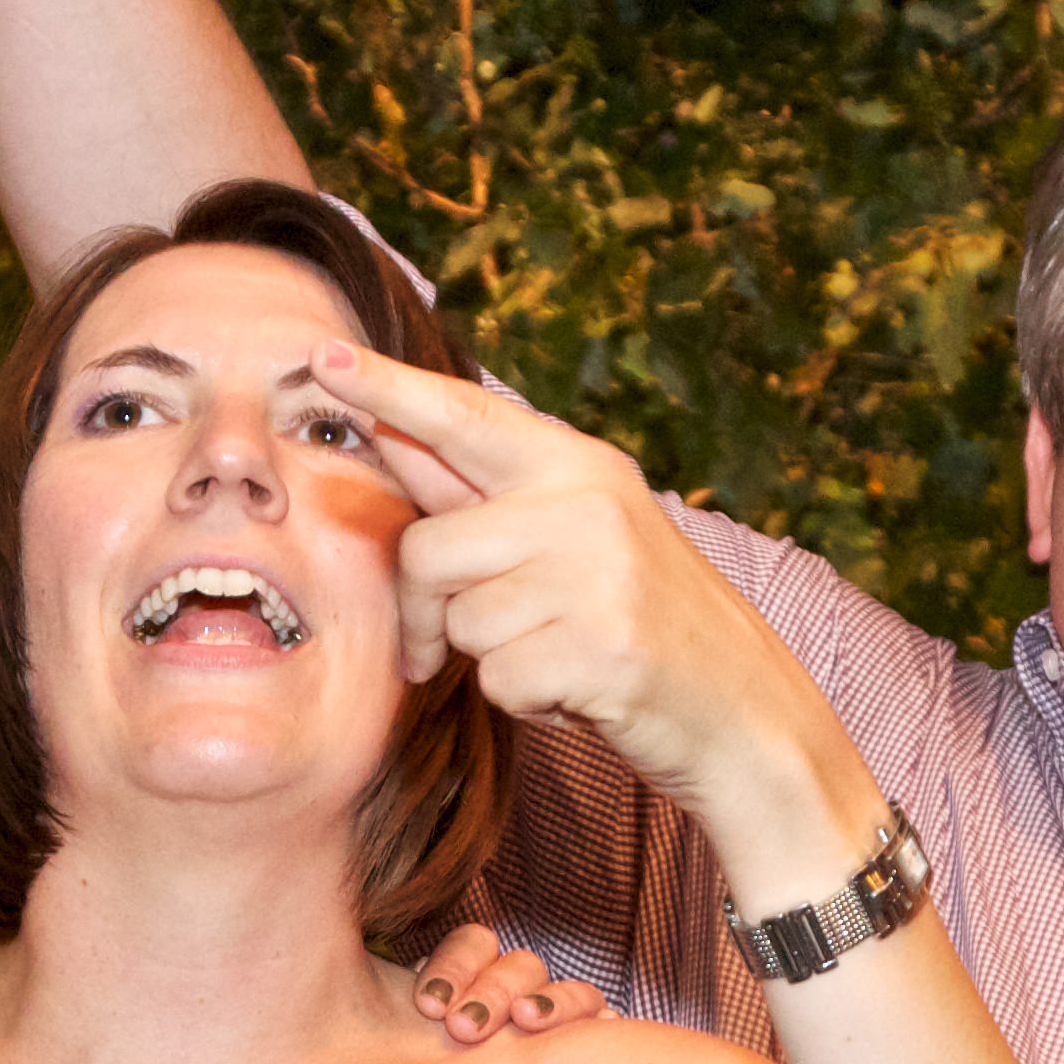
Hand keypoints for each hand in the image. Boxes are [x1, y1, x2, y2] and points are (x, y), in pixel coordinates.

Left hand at [315, 339, 879, 897]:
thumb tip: (387, 434)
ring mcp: (597, 573)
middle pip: (427, 549)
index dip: (386, 389)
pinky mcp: (600, 647)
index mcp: (576, 464)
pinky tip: (579, 689)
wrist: (742, 706)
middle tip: (470, 640)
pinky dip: (527, 702)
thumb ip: (485, 495)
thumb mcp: (579, 533)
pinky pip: (498, 681)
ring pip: (459, 624)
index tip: (322, 357)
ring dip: (492, 658)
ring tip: (559, 653)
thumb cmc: (641, 618)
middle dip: (429, 611)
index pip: (461, 418)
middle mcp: (586, 504)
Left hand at [409, 923, 613, 1044]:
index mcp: (473, 976)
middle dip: (491, 992)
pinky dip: (599, 1021)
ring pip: (569, 990)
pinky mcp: (594, 1041)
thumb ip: (393, 1000)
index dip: (453, 968)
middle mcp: (520, 988)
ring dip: (549, 1001)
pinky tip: (599, 1028)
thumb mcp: (409, 1035)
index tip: (428, 1006)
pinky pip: (605, 1022)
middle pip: (519, 967)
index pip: (472, 945)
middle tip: (462, 1029)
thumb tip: (330, 951)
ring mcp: (562, 1013)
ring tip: (525, 1020)